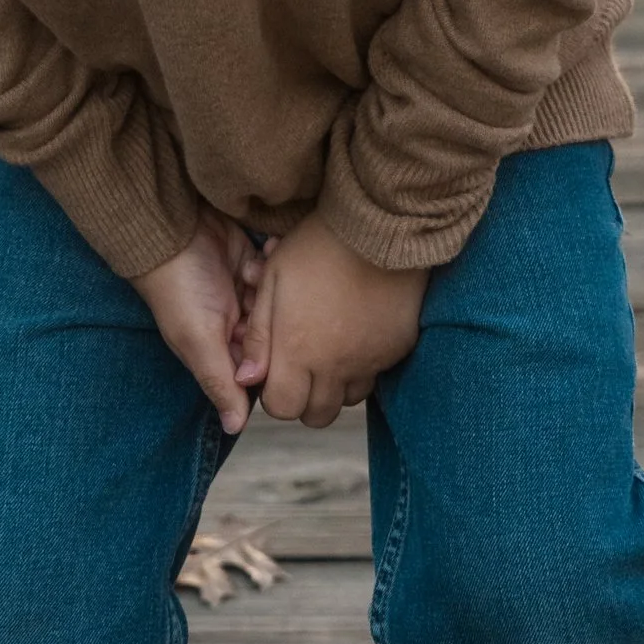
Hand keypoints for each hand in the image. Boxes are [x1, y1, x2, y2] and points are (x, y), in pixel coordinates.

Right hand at [135, 210, 264, 436]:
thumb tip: (235, 429)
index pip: (261, 371)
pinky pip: (276, 272)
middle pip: (275, 337)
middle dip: (272, 318)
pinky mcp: (251, 266)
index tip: (272, 342)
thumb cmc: (179, 289)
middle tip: (255, 299)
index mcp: (222, 351)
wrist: (173, 229)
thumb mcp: (198, 340)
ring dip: (269, 286)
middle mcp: (235, 328)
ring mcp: (244, 296)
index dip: (272, 360)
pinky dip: (271, 261)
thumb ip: (219, 381)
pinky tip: (262, 252)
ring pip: (279, 304)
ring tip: (249, 272)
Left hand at [238, 216, 426, 429]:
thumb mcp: (272, 282)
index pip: (281, 408)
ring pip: (347, 399)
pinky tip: (355, 336)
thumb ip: (258, 336)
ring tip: (327, 352)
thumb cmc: (316, 248)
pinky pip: (375, 374)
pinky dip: (362, 367)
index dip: (274, 395)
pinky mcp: (396, 349)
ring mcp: (369, 360)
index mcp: (298, 351)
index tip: (275, 372)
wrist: (378, 228)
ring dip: (333, 386)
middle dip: (303, 400)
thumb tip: (246, 379)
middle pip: (316, 415)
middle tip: (300, 368)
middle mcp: (335, 366)